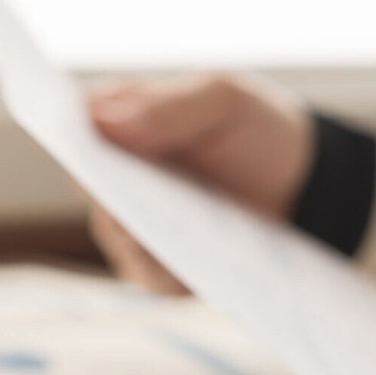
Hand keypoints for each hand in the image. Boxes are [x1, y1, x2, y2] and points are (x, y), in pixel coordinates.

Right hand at [86, 74, 312, 293]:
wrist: (299, 183)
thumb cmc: (253, 129)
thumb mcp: (223, 100)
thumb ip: (167, 107)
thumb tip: (103, 123)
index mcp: (120, 120)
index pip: (78, 129)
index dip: (76, 142)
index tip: (85, 153)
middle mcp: (116, 173)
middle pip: (91, 188)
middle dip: (110, 194)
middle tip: (127, 201)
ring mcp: (133, 221)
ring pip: (115, 236)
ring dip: (139, 239)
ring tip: (166, 237)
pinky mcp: (158, 263)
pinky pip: (151, 275)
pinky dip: (169, 274)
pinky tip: (192, 269)